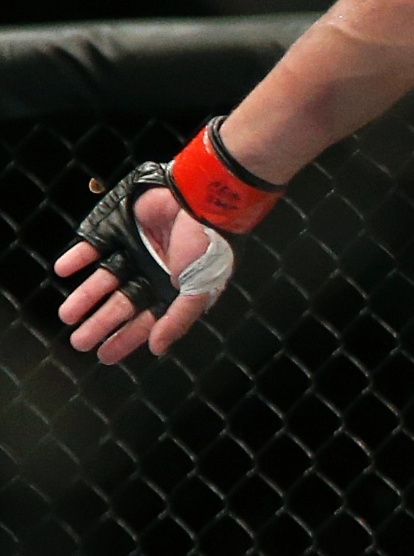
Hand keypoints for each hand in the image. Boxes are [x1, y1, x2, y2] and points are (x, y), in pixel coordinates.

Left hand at [55, 184, 222, 363]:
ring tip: (67, 314)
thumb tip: (158, 348)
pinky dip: (77, 258)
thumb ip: (178, 320)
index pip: (146, 320)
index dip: (126, 338)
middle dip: (100, 323)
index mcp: (172, 289)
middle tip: (80, 341)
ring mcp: (133, 251)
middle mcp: (150, 273)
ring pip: (104, 279)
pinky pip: (93, 246)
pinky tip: (63, 271)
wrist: (200, 200)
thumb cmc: (207, 247)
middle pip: (120, 304)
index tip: (105, 355)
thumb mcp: (199, 289)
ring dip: (84, 297)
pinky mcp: (118, 229)